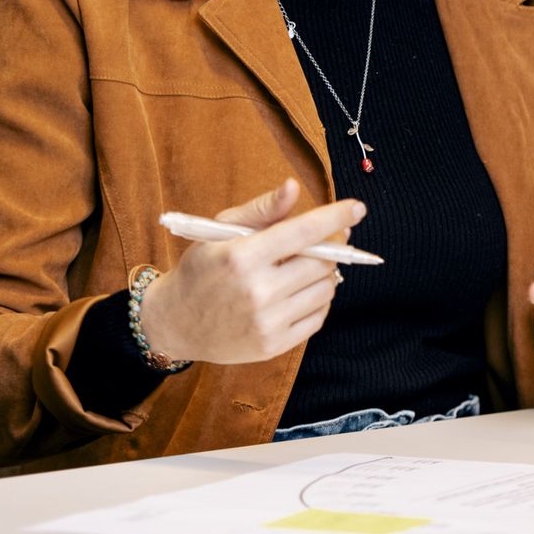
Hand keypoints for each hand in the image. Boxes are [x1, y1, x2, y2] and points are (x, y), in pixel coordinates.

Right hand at [138, 178, 360, 364]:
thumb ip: (262, 210)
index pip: (302, 232)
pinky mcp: (272, 346)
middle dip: (330, 248)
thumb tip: (293, 187)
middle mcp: (256, 292)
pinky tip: (300, 291)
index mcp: (242, 256)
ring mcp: (266, 323)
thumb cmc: (202, 268)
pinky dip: (318, 300)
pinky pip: (318, 318)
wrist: (175, 322)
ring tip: (305, 267)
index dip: (335, 217)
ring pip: (325, 291)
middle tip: (323, 241)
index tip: (358, 208)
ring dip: (325, 275)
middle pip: (321, 263)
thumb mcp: (221, 230)